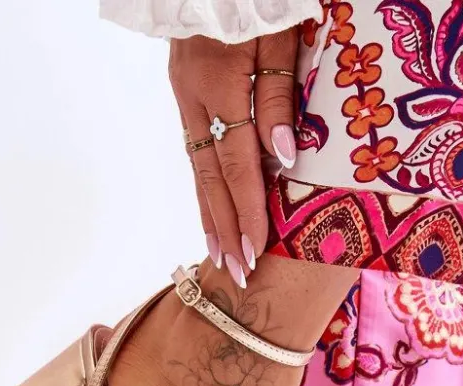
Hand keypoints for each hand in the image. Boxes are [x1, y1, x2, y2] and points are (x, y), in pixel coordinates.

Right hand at [169, 29, 298, 287]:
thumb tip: (280, 157)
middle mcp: (195, 94)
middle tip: (237, 273)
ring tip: (219, 253)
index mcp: (221, 83)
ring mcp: (183, 91)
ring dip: (209, 212)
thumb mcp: (280, 35)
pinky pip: (192, 144)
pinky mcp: (183, 85)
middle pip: (209, 175)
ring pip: (196, 164)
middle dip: (225, 227)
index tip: (255, 251)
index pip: (236, 164)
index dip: (247, 210)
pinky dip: (202, 181)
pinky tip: (210, 203)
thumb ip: (279, 96)